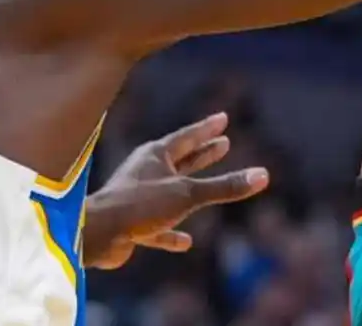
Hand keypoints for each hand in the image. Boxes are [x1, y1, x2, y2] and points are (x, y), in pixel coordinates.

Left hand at [81, 112, 268, 270]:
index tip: (223, 118)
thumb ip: (225, 187)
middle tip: (223, 143)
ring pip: (170, 192)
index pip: (188, 137)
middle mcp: (146, 172)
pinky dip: (172, 233)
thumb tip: (263, 175)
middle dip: (202, 153)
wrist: (97, 235)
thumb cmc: (140, 206)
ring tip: (207, 190)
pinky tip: (186, 243)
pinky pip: (158, 226)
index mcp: (155, 156)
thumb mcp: (188, 195)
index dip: (208, 129)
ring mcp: (138, 198)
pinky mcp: (133, 225)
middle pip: (180, 160)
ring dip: (189, 190)